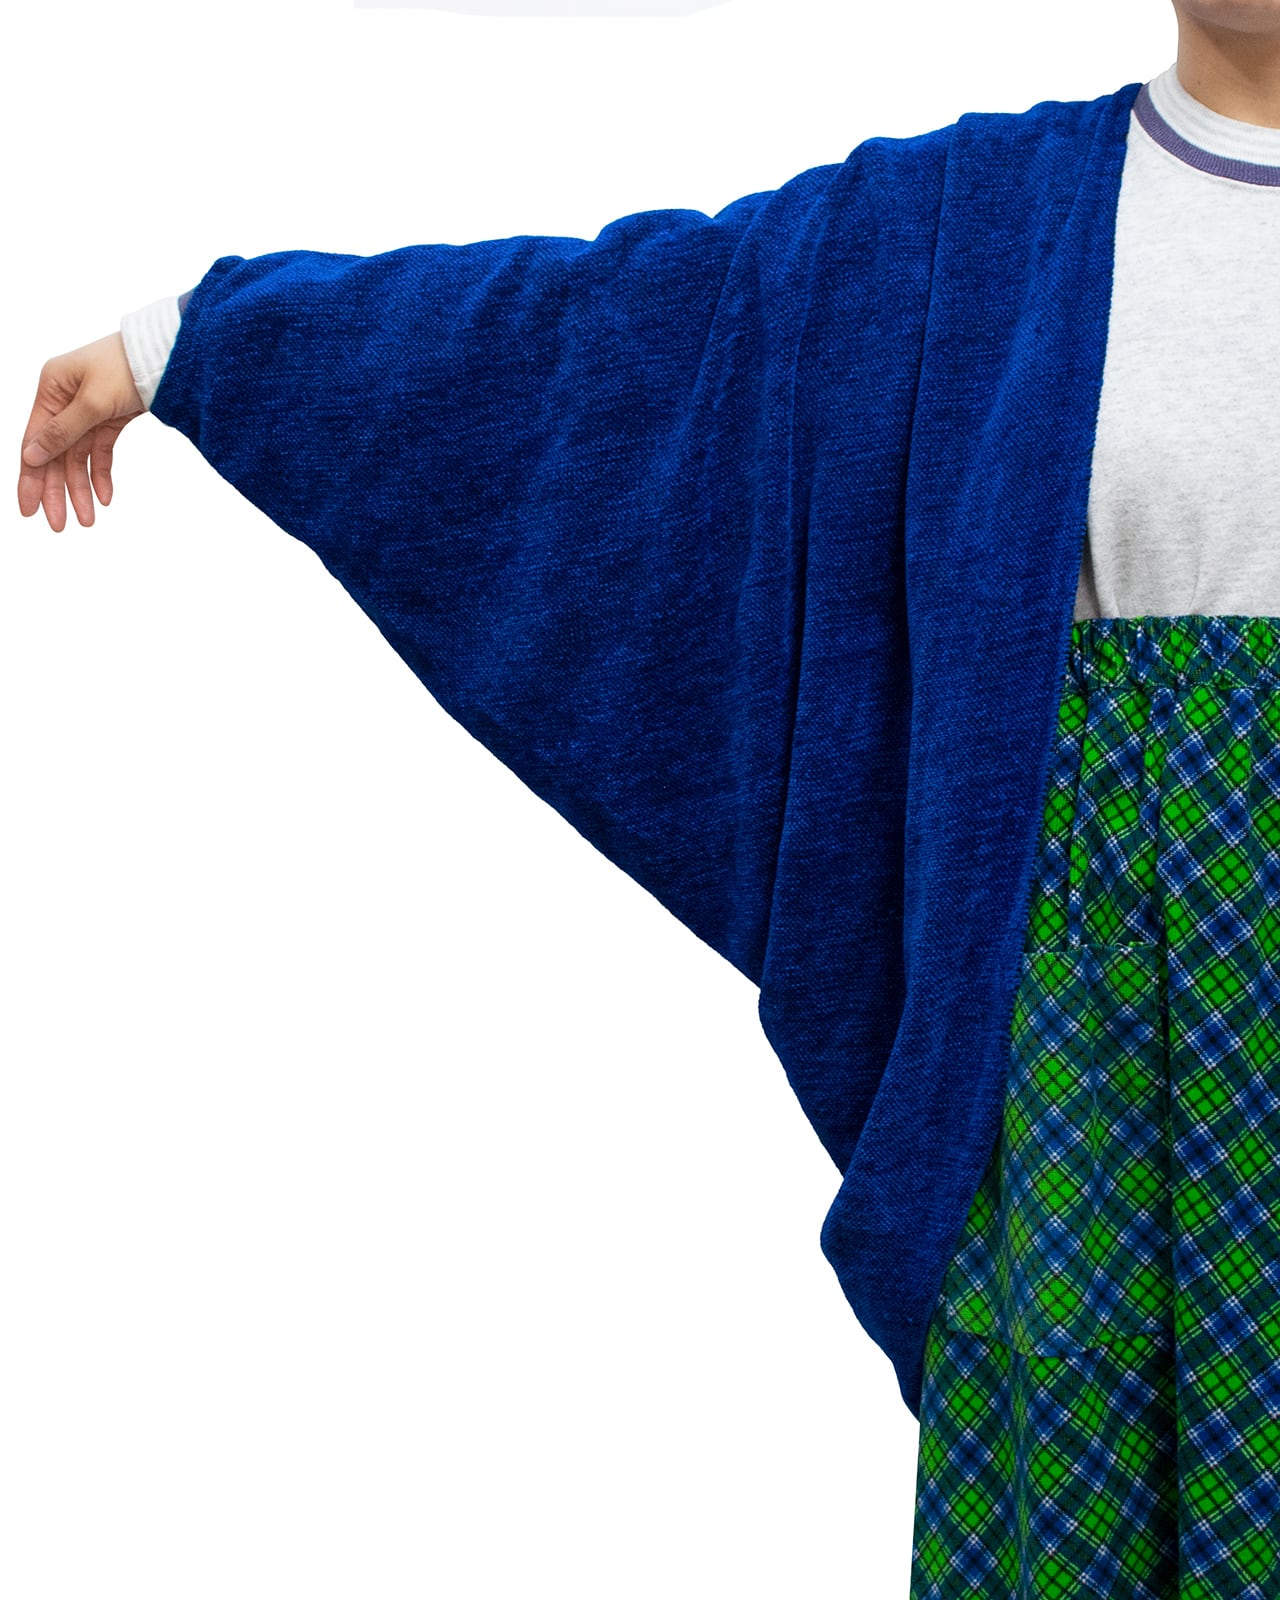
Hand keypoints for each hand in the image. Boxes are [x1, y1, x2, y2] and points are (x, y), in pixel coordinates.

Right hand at [17, 332, 146, 531]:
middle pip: (55, 454)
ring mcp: (87, 410)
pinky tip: (105, 497)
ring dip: (81, 488)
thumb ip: (62, 432)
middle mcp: (64, 400)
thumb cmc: (126, 367)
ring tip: (87, 519)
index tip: (29, 509)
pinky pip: (100, 451)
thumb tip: (31, 456)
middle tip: (59, 524)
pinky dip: (101, 473)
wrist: (166, 355)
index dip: (30, 477)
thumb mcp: (91, 402)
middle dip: (57, 490)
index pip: (34, 441)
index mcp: (51, 388)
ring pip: (78, 457)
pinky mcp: (109, 417)